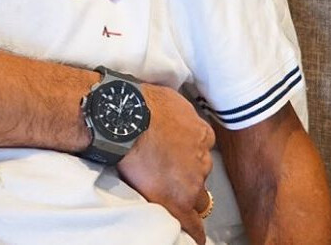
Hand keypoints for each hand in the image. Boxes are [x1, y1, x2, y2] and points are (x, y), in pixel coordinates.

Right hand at [118, 84, 214, 244]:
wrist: (127, 120)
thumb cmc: (140, 104)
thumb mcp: (169, 99)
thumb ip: (179, 111)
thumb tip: (172, 112)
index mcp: (201, 132)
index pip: (203, 149)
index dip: (191, 155)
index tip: (182, 158)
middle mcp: (202, 158)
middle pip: (202, 173)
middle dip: (189, 175)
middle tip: (170, 175)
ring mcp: (192, 181)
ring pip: (198, 197)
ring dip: (187, 196)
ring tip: (171, 198)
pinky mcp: (178, 200)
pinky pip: (192, 224)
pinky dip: (193, 231)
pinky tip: (193, 237)